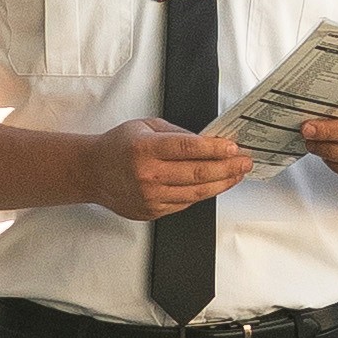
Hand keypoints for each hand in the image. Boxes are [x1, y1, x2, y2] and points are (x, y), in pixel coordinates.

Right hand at [77, 117, 258, 219]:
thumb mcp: (145, 126)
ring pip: (196, 193)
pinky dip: (203, 194)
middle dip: (228, 168)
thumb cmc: (118, 146)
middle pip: (198, 173)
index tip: (234, 147)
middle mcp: (148, 174)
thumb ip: (176, 133)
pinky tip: (216, 185)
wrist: (92, 172)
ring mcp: (150, 196)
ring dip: (222, 183)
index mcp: (146, 148)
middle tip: (246, 162)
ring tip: (237, 175)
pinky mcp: (152, 211)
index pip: (188, 148)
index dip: (215, 149)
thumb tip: (208, 141)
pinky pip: (185, 203)